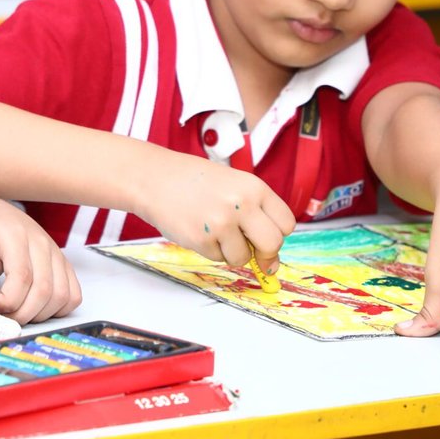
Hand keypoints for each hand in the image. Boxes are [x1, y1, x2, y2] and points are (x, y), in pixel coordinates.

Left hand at [0, 197, 83, 323]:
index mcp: (16, 236)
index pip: (22, 276)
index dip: (8, 301)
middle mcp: (42, 243)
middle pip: (44, 290)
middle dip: (22, 313)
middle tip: (3, 316)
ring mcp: (57, 254)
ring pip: (61, 296)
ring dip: (40, 314)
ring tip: (18, 311)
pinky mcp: (65, 264)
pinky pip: (73, 295)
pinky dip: (58, 309)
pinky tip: (38, 307)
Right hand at [131, 150, 295, 274]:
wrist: (153, 178)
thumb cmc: (192, 181)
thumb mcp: (232, 185)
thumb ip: (254, 214)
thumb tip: (270, 261)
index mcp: (254, 187)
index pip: (286, 223)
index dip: (278, 234)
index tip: (267, 238)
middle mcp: (241, 204)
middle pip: (273, 244)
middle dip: (264, 254)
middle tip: (251, 251)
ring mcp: (221, 223)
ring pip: (243, 257)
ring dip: (231, 252)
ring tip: (213, 230)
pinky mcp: (201, 239)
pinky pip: (218, 258)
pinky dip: (210, 250)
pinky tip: (197, 229)